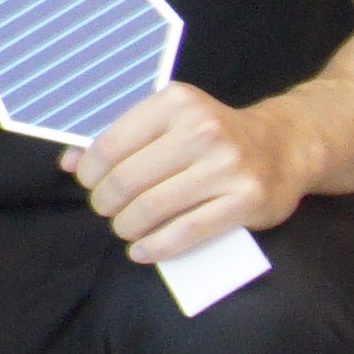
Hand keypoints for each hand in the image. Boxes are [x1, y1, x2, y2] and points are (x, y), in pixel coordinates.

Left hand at [67, 82, 309, 266]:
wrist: (285, 145)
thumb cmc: (213, 134)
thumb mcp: (170, 121)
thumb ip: (121, 136)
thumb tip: (68, 162)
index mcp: (177, 102)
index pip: (112, 143)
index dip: (89, 171)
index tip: (88, 183)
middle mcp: (203, 130)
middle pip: (128, 180)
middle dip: (105, 202)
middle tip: (105, 210)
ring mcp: (227, 167)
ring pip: (153, 209)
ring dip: (127, 227)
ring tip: (124, 229)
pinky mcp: (246, 201)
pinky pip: (186, 232)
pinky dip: (155, 246)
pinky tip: (142, 250)